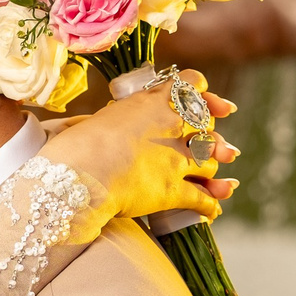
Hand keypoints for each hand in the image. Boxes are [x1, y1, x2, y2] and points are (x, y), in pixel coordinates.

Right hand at [36, 68, 237, 225]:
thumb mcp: (96, 117)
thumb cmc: (74, 144)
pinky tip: (211, 211)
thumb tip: (103, 120)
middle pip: (206, 126)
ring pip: (210, 162)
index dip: (206, 94)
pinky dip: (210, 205)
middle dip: (213, 137)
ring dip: (213, 172)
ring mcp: (175, 159)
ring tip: (214, 181)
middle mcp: (170, 126)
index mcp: (152, 101)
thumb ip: (114, 117)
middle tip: (221, 148)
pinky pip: (202, 198)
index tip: (213, 105)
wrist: (77, 175)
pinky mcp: (172, 191)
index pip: (193, 85)